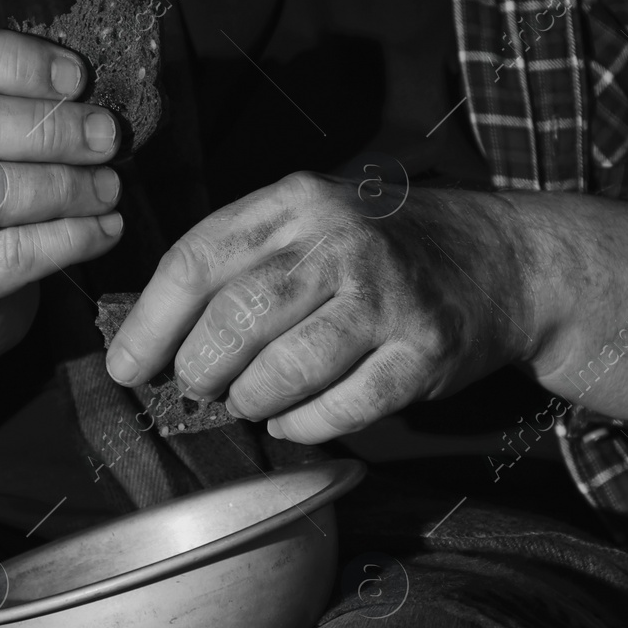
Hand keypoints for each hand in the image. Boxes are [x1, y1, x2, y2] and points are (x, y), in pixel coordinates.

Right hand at [0, 18, 125, 364]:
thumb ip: (20, 108)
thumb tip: (97, 94)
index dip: (14, 58)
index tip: (77, 78)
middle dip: (48, 126)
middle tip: (107, 136)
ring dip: (63, 185)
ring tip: (108, 188)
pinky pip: (10, 255)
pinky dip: (70, 239)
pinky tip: (104, 230)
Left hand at [102, 172, 545, 442]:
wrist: (501, 259)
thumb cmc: (380, 250)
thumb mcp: (310, 223)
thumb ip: (241, 262)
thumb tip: (154, 335)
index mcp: (297, 202)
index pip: (198, 259)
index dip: (151, 322)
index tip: (126, 367)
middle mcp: (342, 241)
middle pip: (237, 317)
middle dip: (201, 368)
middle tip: (196, 389)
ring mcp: (388, 296)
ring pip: (285, 369)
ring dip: (251, 400)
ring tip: (248, 402)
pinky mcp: (424, 351)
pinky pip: (341, 408)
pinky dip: (303, 425)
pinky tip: (294, 419)